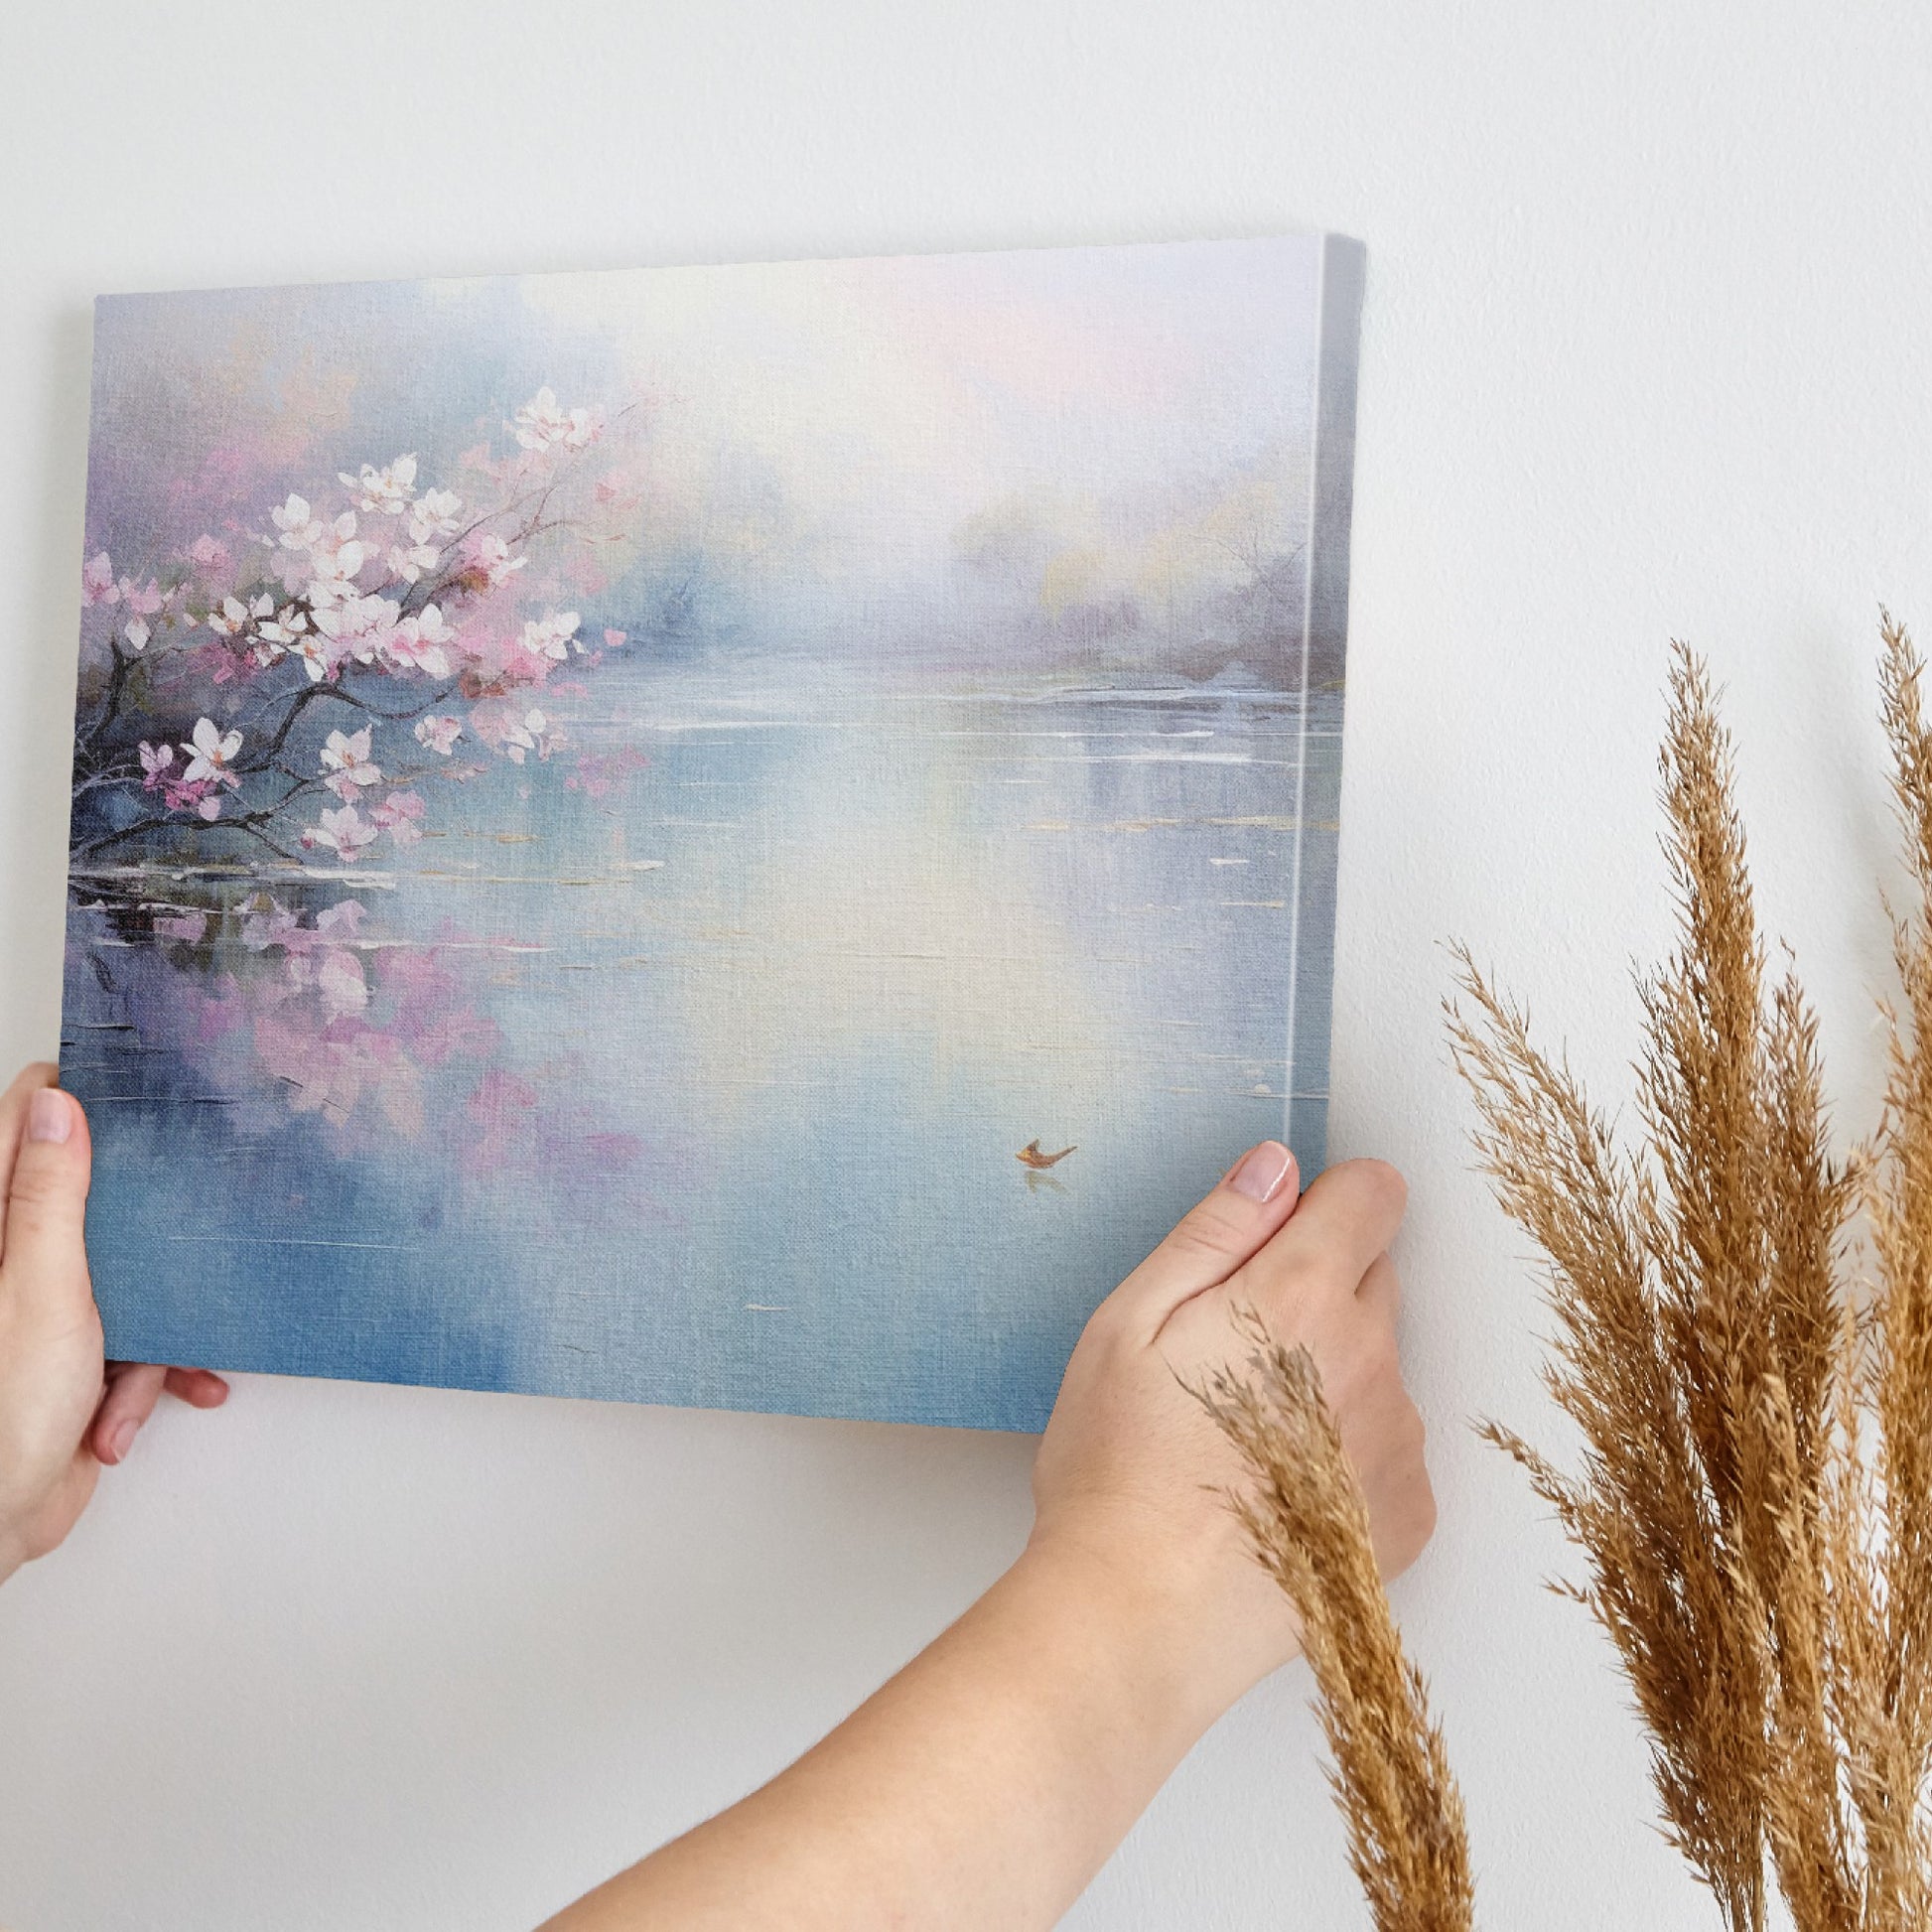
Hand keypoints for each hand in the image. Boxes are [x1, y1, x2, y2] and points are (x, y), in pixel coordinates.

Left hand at [0, 1063, 227, 1583]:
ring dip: (153, 1322)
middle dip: (142, 1224)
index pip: (24, 1124)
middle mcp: (14, 1259)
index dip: (76, 1102)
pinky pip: (134, 1337)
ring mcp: (44, 1306)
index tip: (133, 1097)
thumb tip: (58, 1106)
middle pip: (88, 1196)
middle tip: (173, 1218)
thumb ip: (51, 1196)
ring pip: (126, 1271)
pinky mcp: (74, 1352)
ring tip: (144, 1363)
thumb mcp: (43, 1288)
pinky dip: (146, 1375)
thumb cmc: (3, 1414)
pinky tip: (130, 1410)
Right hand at [1029, 1142, 1434, 1722]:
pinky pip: (1388, 1448)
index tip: (1278, 1240)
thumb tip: (1275, 1167)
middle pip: (1375, 1278)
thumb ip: (1214, 1232)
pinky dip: (1346, 1455)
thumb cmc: (1118, 1471)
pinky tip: (1276, 1489)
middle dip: (1316, 1291)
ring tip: (1243, 1437)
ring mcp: (1398, 1442)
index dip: (1324, 1203)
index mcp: (1301, 1296)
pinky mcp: (1408, 1515)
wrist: (1141, 1617)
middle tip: (1231, 1353)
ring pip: (1379, 1366)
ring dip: (1332, 1377)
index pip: (1374, 1194)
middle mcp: (1372, 1359)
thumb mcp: (1128, 1322)